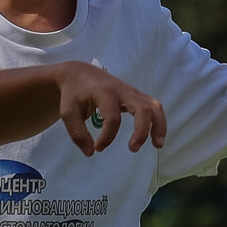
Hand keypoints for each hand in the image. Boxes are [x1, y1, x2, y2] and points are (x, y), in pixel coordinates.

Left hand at [51, 62, 166, 155]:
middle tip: (133, 149)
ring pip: (153, 106)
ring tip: (157, 145)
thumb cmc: (73, 94)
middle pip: (142, 108)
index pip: (112, 118)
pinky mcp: (135, 95)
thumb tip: (91, 153)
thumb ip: (77, 133)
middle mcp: (122, 90)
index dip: (107, 137)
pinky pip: (152, 107)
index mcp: (105, 92)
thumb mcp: (68, 113)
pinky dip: (158, 121)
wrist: (79, 74)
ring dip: (159, 125)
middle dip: (142, 130)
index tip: (97, 148)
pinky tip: (156, 137)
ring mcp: (131, 92)